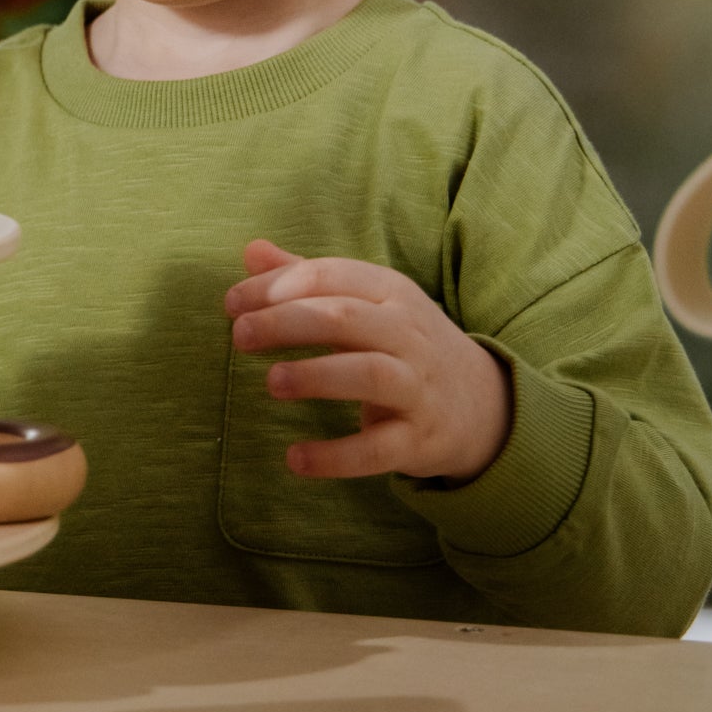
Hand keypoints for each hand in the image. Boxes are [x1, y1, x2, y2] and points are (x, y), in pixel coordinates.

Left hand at [225, 240, 511, 483]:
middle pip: (345, 317)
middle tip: (239, 336)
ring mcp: (417, 386)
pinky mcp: (419, 439)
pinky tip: (295, 459)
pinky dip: (337, 455)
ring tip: (271, 382)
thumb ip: (307, 280)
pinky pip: (378, 449)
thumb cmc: (401, 344)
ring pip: (368, 374)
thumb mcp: (365, 303)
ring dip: (316, 376)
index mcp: (390, 292)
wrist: (480, 405)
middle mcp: (407, 334)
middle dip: (287, 322)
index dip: (278, 286)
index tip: (232, 304)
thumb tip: (250, 252)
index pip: (331, 275)